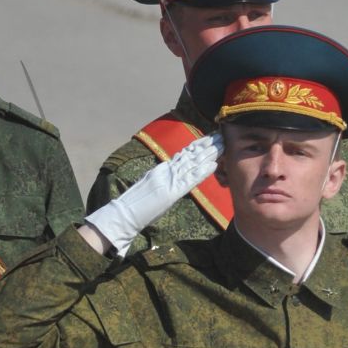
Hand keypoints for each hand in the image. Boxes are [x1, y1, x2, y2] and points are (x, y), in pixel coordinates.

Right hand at [85, 133, 222, 255]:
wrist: (125, 213)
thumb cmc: (136, 205)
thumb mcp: (151, 187)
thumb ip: (161, 179)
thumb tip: (169, 173)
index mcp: (162, 169)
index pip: (183, 154)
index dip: (197, 145)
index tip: (209, 137)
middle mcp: (167, 170)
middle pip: (190, 155)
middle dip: (206, 145)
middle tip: (221, 134)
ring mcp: (169, 179)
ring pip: (192, 163)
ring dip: (208, 154)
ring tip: (222, 145)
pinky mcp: (171, 191)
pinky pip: (190, 180)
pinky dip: (202, 172)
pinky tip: (213, 165)